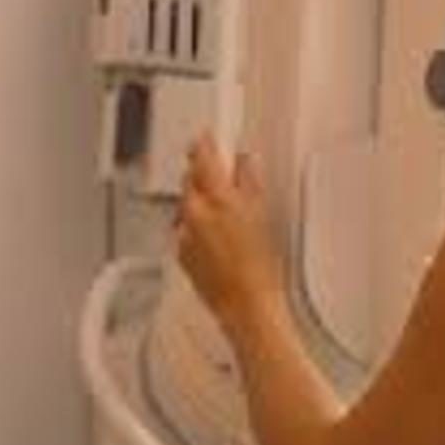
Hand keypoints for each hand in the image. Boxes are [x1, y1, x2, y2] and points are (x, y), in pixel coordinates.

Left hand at [178, 134, 286, 338]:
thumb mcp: (263, 216)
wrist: (247, 307)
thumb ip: (249, 184)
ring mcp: (184, 235)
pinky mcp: (182, 255)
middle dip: (204, 175)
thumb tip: (246, 165)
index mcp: (215, 199)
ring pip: (187, 205)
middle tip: (223, 176)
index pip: (202, 157)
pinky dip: (198, 228)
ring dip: (202, 203)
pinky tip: (219, 239)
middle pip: (191, 181)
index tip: (207, 136)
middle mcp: (193, 214)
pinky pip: (185, 230)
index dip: (204, 143)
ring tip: (227, 215)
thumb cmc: (260, 271)